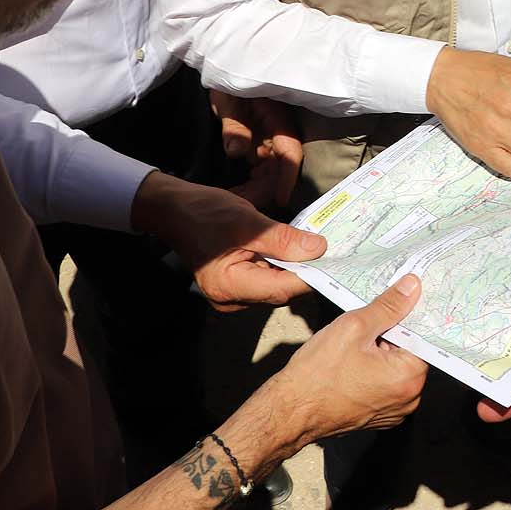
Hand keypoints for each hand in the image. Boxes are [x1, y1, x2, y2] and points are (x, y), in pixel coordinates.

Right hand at [130, 171, 322, 308]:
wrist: (174, 210)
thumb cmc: (205, 213)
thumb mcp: (248, 222)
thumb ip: (283, 239)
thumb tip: (318, 249)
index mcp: (231, 287)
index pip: (282, 289)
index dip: (311, 276)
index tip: (336, 262)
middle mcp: (231, 299)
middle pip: (281, 291)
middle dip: (306, 271)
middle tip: (333, 251)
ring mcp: (232, 295)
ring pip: (276, 285)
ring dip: (295, 267)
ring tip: (317, 247)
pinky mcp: (235, 285)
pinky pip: (266, 278)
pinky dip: (281, 265)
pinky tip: (294, 249)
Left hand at [212, 90, 303, 208]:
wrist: (227, 72)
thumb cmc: (231, 84)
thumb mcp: (229, 100)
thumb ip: (233, 125)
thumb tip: (236, 153)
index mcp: (277, 121)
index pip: (289, 154)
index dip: (287, 178)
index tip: (280, 200)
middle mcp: (278, 135)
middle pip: (280, 170)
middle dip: (265, 191)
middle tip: (242, 208)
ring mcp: (269, 141)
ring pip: (270, 173)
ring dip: (256, 189)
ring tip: (235, 203)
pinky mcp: (259, 146)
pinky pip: (260, 169)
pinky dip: (250, 183)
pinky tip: (236, 192)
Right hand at [267, 275, 429, 444]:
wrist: (291, 411)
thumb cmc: (318, 373)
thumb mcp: (354, 326)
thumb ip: (388, 306)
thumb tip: (412, 286)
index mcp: (409, 378)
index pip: (422, 336)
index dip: (407, 316)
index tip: (396, 303)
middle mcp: (409, 399)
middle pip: (410, 353)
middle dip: (392, 336)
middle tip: (366, 325)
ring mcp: (395, 412)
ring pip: (397, 369)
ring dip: (382, 353)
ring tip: (356, 347)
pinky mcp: (379, 417)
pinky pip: (386, 386)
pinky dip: (375, 372)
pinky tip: (353, 364)